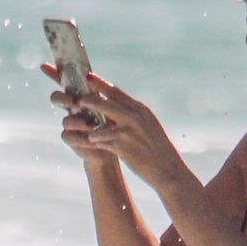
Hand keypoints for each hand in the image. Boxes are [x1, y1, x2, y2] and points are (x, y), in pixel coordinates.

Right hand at [42, 64, 116, 164]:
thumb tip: (90, 76)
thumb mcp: (113, 104)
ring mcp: (70, 123)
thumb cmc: (115, 122)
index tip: (44, 66)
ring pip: (65, 120)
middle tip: (76, 102)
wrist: (115, 147)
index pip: (64, 81)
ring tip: (93, 125)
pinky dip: (79, 137)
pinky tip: (91, 139)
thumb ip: (103, 91)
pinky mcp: (71, 139)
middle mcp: (72, 108)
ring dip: (78, 121)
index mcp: (81, 94)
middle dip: (63, 98)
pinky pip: (67, 135)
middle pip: (57, 98)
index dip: (53, 73)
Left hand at [65, 73, 189, 189]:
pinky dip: (95, 142)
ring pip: (99, 123)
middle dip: (89, 101)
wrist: (168, 169)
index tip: (87, 76)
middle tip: (77, 100)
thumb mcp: (149, 126)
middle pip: (104, 103)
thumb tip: (118, 106)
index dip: (100, 83)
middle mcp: (134, 117)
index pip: (116, 92)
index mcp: (141, 110)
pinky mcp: (122, 146)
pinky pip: (101, 141)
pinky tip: (92, 145)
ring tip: (84, 128)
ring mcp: (128, 131)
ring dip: (91, 127)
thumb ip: (134, 115)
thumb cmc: (158, 149)